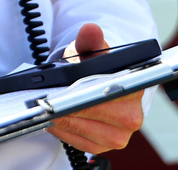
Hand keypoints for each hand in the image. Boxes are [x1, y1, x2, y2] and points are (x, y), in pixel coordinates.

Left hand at [48, 23, 145, 153]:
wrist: (100, 86)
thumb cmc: (96, 68)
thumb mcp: (91, 51)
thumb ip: (90, 41)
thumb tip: (90, 30)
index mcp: (133, 91)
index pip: (105, 94)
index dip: (82, 94)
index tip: (62, 92)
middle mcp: (132, 117)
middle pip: (92, 115)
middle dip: (66, 107)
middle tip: (44, 101)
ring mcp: (120, 136)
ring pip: (85, 132)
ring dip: (62, 121)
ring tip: (43, 109)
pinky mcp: (105, 147)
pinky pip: (82, 144)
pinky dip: (64, 132)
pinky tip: (50, 121)